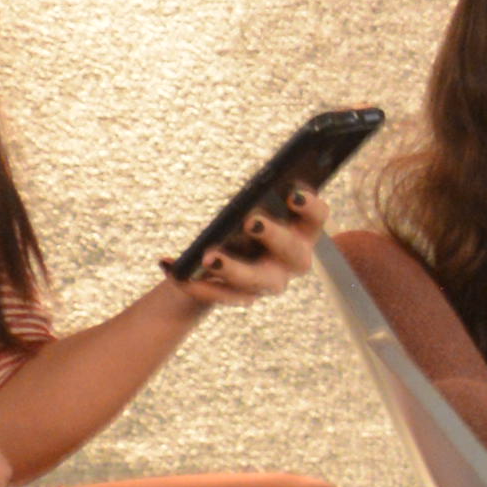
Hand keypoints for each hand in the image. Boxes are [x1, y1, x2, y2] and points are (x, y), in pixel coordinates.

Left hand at [169, 180, 325, 309]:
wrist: (225, 249)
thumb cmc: (247, 214)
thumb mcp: (253, 202)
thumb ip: (258, 194)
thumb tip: (250, 189)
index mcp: (303, 230)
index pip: (318, 218)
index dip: (310, 207)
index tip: (291, 193)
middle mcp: (293, 260)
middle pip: (294, 253)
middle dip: (274, 237)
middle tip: (252, 222)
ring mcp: (269, 282)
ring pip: (256, 281)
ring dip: (233, 269)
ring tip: (209, 257)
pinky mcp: (240, 296)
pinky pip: (218, 294)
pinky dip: (192, 281)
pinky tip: (168, 264)